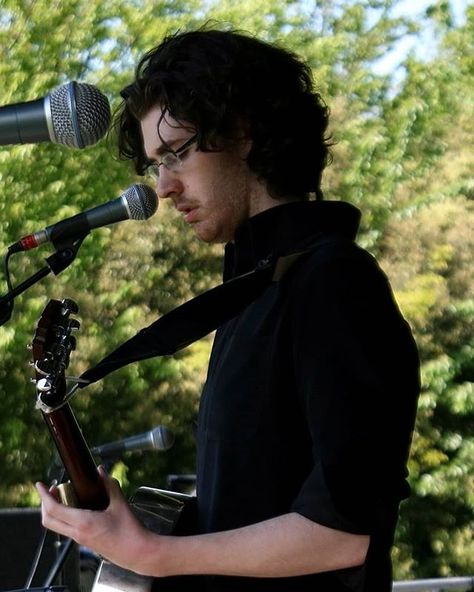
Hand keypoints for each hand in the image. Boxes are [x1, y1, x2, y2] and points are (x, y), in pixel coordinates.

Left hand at [36, 466, 157, 574]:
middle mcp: (77, 533)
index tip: (40, 485)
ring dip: (55, 511)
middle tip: (52, 489)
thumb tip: (101, 471)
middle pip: (48, 521)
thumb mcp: (120, 504)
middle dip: (45, 504)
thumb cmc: (129, 531)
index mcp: (83, 523)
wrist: (137, 552)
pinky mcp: (85, 542)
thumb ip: (109, 485)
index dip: (44, 496)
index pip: (54, 510)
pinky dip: (65, 517)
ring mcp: (80, 539)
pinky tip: (77, 507)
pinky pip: (67, 529)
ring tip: (65, 496)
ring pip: (57, 526)